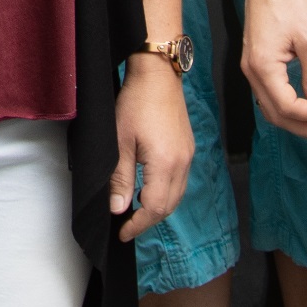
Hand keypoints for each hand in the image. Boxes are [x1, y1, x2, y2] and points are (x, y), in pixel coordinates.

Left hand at [111, 57, 194, 241]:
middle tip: (126, 225)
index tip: (122, 233)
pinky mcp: (187, 148)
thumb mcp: (120, 142)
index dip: (138, 225)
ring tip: (136, 210)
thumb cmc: (136, 102)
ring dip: (158, 207)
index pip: (155, 208)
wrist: (157, 74)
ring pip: (177, 195)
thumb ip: (121, 178)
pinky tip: (150, 188)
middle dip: (148, 220)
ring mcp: (188, 155)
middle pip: (169, 206)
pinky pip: (180, 180)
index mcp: (167, 164)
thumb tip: (118, 208)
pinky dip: (166, 192)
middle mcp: (183, 163)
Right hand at [240, 0, 306, 142]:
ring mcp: (250, 66)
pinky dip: (286, 105)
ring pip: (270, 106)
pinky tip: (304, 104)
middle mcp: (251, 71)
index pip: (287, 107)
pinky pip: (268, 93)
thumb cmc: (288, 1)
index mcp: (263, 67)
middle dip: (303, 127)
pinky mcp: (255, 60)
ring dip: (295, 119)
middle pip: (275, 114)